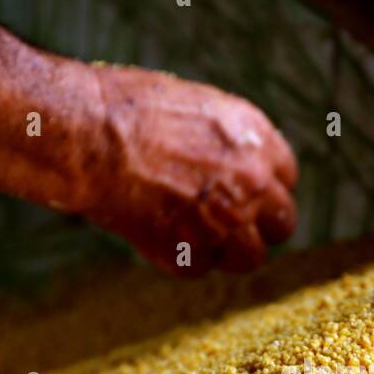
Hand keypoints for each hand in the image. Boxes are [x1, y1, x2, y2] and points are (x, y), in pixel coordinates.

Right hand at [84, 66, 297, 275]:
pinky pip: (200, 267)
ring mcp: (224, 223)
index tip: (244, 193)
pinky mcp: (190, 253)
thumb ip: (228, 142)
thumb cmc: (127, 109)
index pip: (286, 178)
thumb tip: (237, 165)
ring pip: (249, 256)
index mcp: (257, 140)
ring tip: (194, 234)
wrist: (88, 136)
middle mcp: (251, 183)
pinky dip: (180, 257)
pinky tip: (156, 231)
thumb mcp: (196, 106)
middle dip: (257, 225)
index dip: (262, 187)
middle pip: (281, 223)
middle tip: (228, 223)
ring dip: (227, 250)